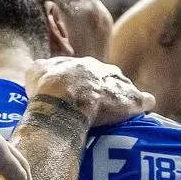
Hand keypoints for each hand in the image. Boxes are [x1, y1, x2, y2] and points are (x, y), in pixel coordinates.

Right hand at [25, 56, 154, 128]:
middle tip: (96, 108)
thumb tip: (41, 70)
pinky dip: (143, 106)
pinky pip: (144, 101)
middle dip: (104, 91)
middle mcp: (105, 69)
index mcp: (84, 64)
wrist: (63, 101)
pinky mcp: (133, 100)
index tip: (77, 98)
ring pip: (126, 89)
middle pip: (109, 78)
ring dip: (123, 100)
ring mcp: (121, 84)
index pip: (87, 72)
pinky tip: (142, 113)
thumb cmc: (48, 88)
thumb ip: (42, 68)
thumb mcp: (36, 72)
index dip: (82, 86)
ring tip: (117, 115)